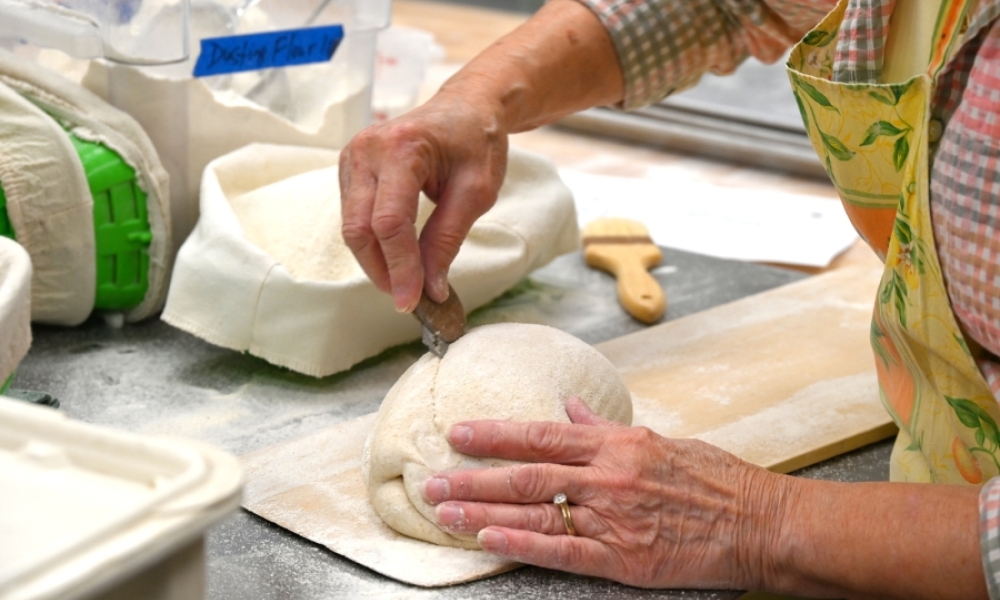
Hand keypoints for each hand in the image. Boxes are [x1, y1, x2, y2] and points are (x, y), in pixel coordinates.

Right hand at [339, 90, 507, 311]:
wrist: (466, 106)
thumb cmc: (476, 142)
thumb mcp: (477, 192)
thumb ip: (448, 239)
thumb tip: (431, 288)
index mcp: (402, 147)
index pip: (390, 222)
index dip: (399, 267)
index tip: (413, 301)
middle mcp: (367, 149)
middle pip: (359, 228)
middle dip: (382, 271)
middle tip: (408, 300)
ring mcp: (352, 156)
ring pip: (351, 226)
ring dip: (375, 261)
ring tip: (406, 282)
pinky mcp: (350, 167)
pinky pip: (353, 215)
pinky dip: (372, 243)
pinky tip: (395, 257)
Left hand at [421, 397, 788, 589]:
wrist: (758, 520)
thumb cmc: (712, 477)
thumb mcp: (657, 440)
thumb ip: (606, 428)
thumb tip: (571, 409)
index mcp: (616, 444)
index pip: (541, 433)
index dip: (494, 434)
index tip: (458, 434)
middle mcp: (608, 476)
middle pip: (526, 473)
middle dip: (473, 477)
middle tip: (432, 481)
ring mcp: (614, 516)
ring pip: (536, 510)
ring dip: (484, 510)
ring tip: (444, 512)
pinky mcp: (624, 557)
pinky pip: (565, 550)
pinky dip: (525, 544)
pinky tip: (491, 540)